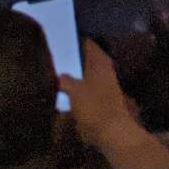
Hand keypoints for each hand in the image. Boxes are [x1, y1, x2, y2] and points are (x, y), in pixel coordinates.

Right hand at [60, 39, 140, 156]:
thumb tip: (60, 75)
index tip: (66, 38)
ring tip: (58, 72)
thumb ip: (66, 81)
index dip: (80, 41)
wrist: (111, 131)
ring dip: (76, 73)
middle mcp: (105, 72)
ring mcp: (104, 86)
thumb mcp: (75, 92)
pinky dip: (77, 87)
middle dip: (76, 58)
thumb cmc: (94, 107)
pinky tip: (65, 91)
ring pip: (88, 74)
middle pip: (90, 60)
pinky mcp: (101, 100)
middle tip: (57, 55)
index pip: (90, 47)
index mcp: (101, 65)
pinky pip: (86, 89)